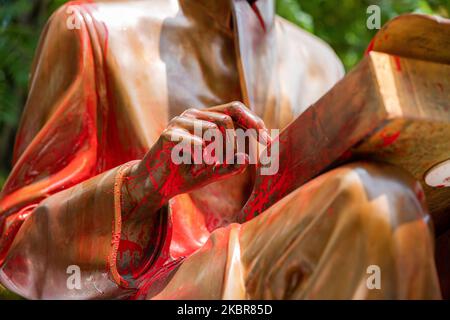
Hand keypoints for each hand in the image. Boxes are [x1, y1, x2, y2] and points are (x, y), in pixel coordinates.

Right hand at [123, 102, 268, 211]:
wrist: (154, 185)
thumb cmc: (185, 174)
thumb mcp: (214, 170)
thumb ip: (232, 163)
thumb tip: (248, 158)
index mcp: (205, 119)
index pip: (235, 109)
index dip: (254, 122)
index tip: (267, 141)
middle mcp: (193, 116)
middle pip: (228, 120)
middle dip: (236, 143)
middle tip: (232, 161)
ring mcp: (179, 123)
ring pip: (214, 130)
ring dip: (219, 152)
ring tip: (208, 166)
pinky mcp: (169, 135)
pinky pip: (197, 143)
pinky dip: (203, 157)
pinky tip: (199, 165)